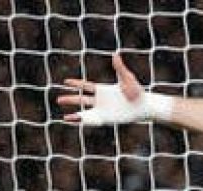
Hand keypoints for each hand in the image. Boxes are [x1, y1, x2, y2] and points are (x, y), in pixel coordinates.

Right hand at [56, 54, 172, 124]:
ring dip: (75, 115)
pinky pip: (93, 121)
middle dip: (70, 100)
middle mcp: (101, 101)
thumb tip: (115, 55)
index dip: (76, 84)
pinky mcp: (107, 119)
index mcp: (103, 90)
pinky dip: (84, 122)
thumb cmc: (137, 92)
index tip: (65, 82)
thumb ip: (119, 68)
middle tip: (58, 99)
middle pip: (82, 100)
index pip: (86, 86)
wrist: (144, 107)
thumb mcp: (127, 78)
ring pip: (85, 113)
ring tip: (64, 118)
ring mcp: (103, 111)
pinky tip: (76, 123)